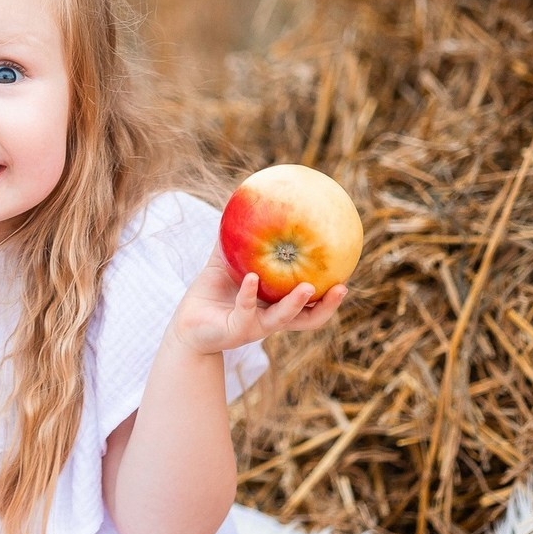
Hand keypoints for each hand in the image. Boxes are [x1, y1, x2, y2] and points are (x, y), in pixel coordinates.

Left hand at [172, 244, 347, 355]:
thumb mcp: (224, 262)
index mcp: (275, 304)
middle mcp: (271, 318)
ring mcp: (256, 327)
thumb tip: (239, 202)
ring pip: (283, 319)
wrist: (186, 323)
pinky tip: (251, 277)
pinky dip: (249, 294)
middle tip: (342, 286)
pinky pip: (247, 310)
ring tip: (307, 287)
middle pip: (308, 318)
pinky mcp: (236, 331)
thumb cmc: (210, 292)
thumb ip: (234, 238)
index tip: (346, 273)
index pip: (311, 303)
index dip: (329, 294)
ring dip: (296, 304)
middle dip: (327, 306)